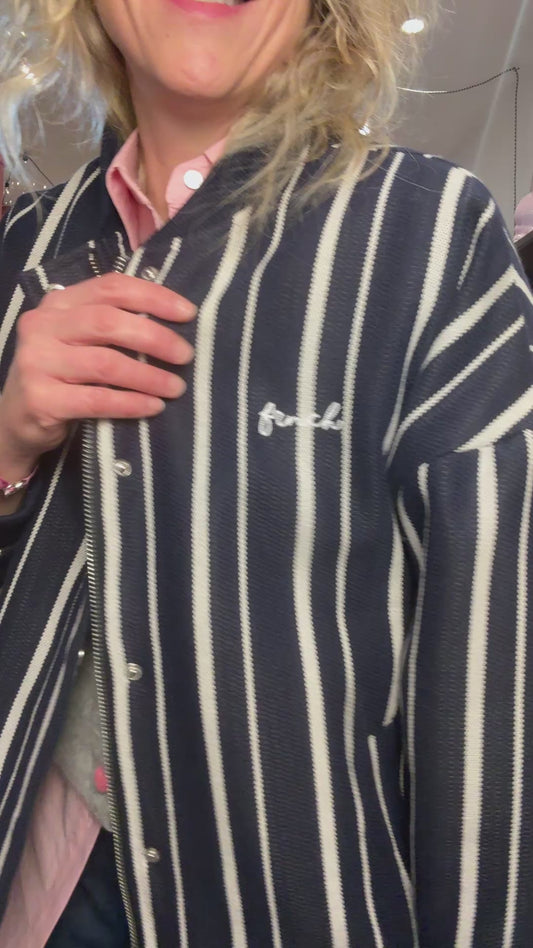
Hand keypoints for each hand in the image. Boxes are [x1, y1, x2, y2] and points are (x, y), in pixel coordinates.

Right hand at [0, 273, 196, 478]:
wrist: (17, 420)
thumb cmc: (61, 376)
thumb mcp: (78, 340)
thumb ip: (110, 323)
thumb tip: (173, 319)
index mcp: (58, 303)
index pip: (110, 287)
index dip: (153, 297)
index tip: (188, 313)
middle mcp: (42, 326)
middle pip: (108, 322)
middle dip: (155, 338)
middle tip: (186, 356)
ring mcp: (38, 362)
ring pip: (105, 363)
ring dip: (148, 376)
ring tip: (176, 387)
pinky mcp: (41, 399)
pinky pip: (96, 399)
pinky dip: (131, 403)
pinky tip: (154, 407)